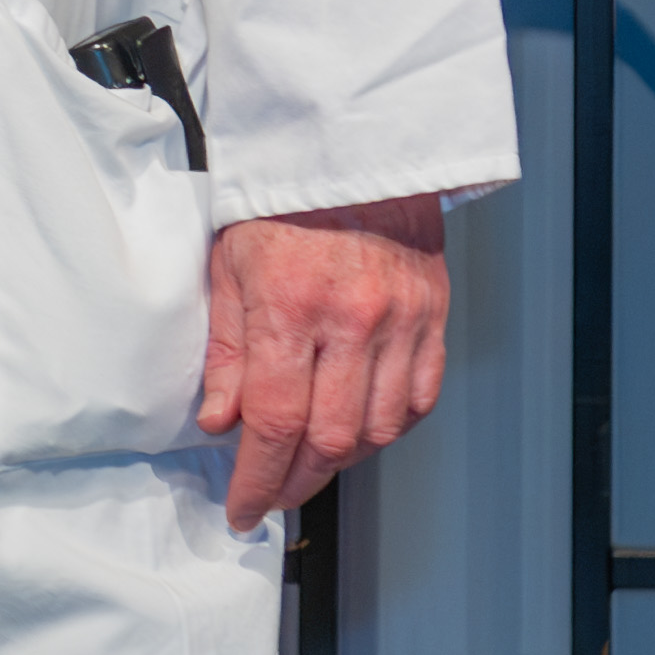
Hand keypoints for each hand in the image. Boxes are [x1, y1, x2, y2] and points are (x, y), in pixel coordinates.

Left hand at [198, 193, 450, 532]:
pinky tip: (361, 432)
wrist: (354, 148)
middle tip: (272, 496)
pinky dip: (390, 428)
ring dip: (342, 461)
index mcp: (292, 304)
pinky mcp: (434, 314)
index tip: (244, 507)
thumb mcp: (227, 264)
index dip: (257, 478)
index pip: (275, 422)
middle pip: (331, 438)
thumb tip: (221, 423)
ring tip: (310, 466)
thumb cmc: (282, 200)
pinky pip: (420, 398)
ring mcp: (404, 319)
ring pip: (380, 428)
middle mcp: (355, 318)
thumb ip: (227, 349)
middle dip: (296, 481)